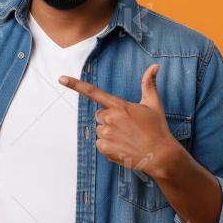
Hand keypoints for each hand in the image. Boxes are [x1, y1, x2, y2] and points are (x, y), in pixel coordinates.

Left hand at [59, 64, 183, 178]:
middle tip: (127, 126)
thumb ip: (149, 84)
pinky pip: (100, 143)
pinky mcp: (104, 148)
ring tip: (127, 138)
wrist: (162, 156)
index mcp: (119, 106)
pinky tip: (124, 147)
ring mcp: (106, 134)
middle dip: (109, 119)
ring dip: (109, 133)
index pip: (93, 92)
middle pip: (99, 115)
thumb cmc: (158, 128)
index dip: (75, 85)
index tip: (61, 78)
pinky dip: (109, 146)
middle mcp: (110, 118)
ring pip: (99, 129)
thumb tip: (155, 66)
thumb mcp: (154, 104)